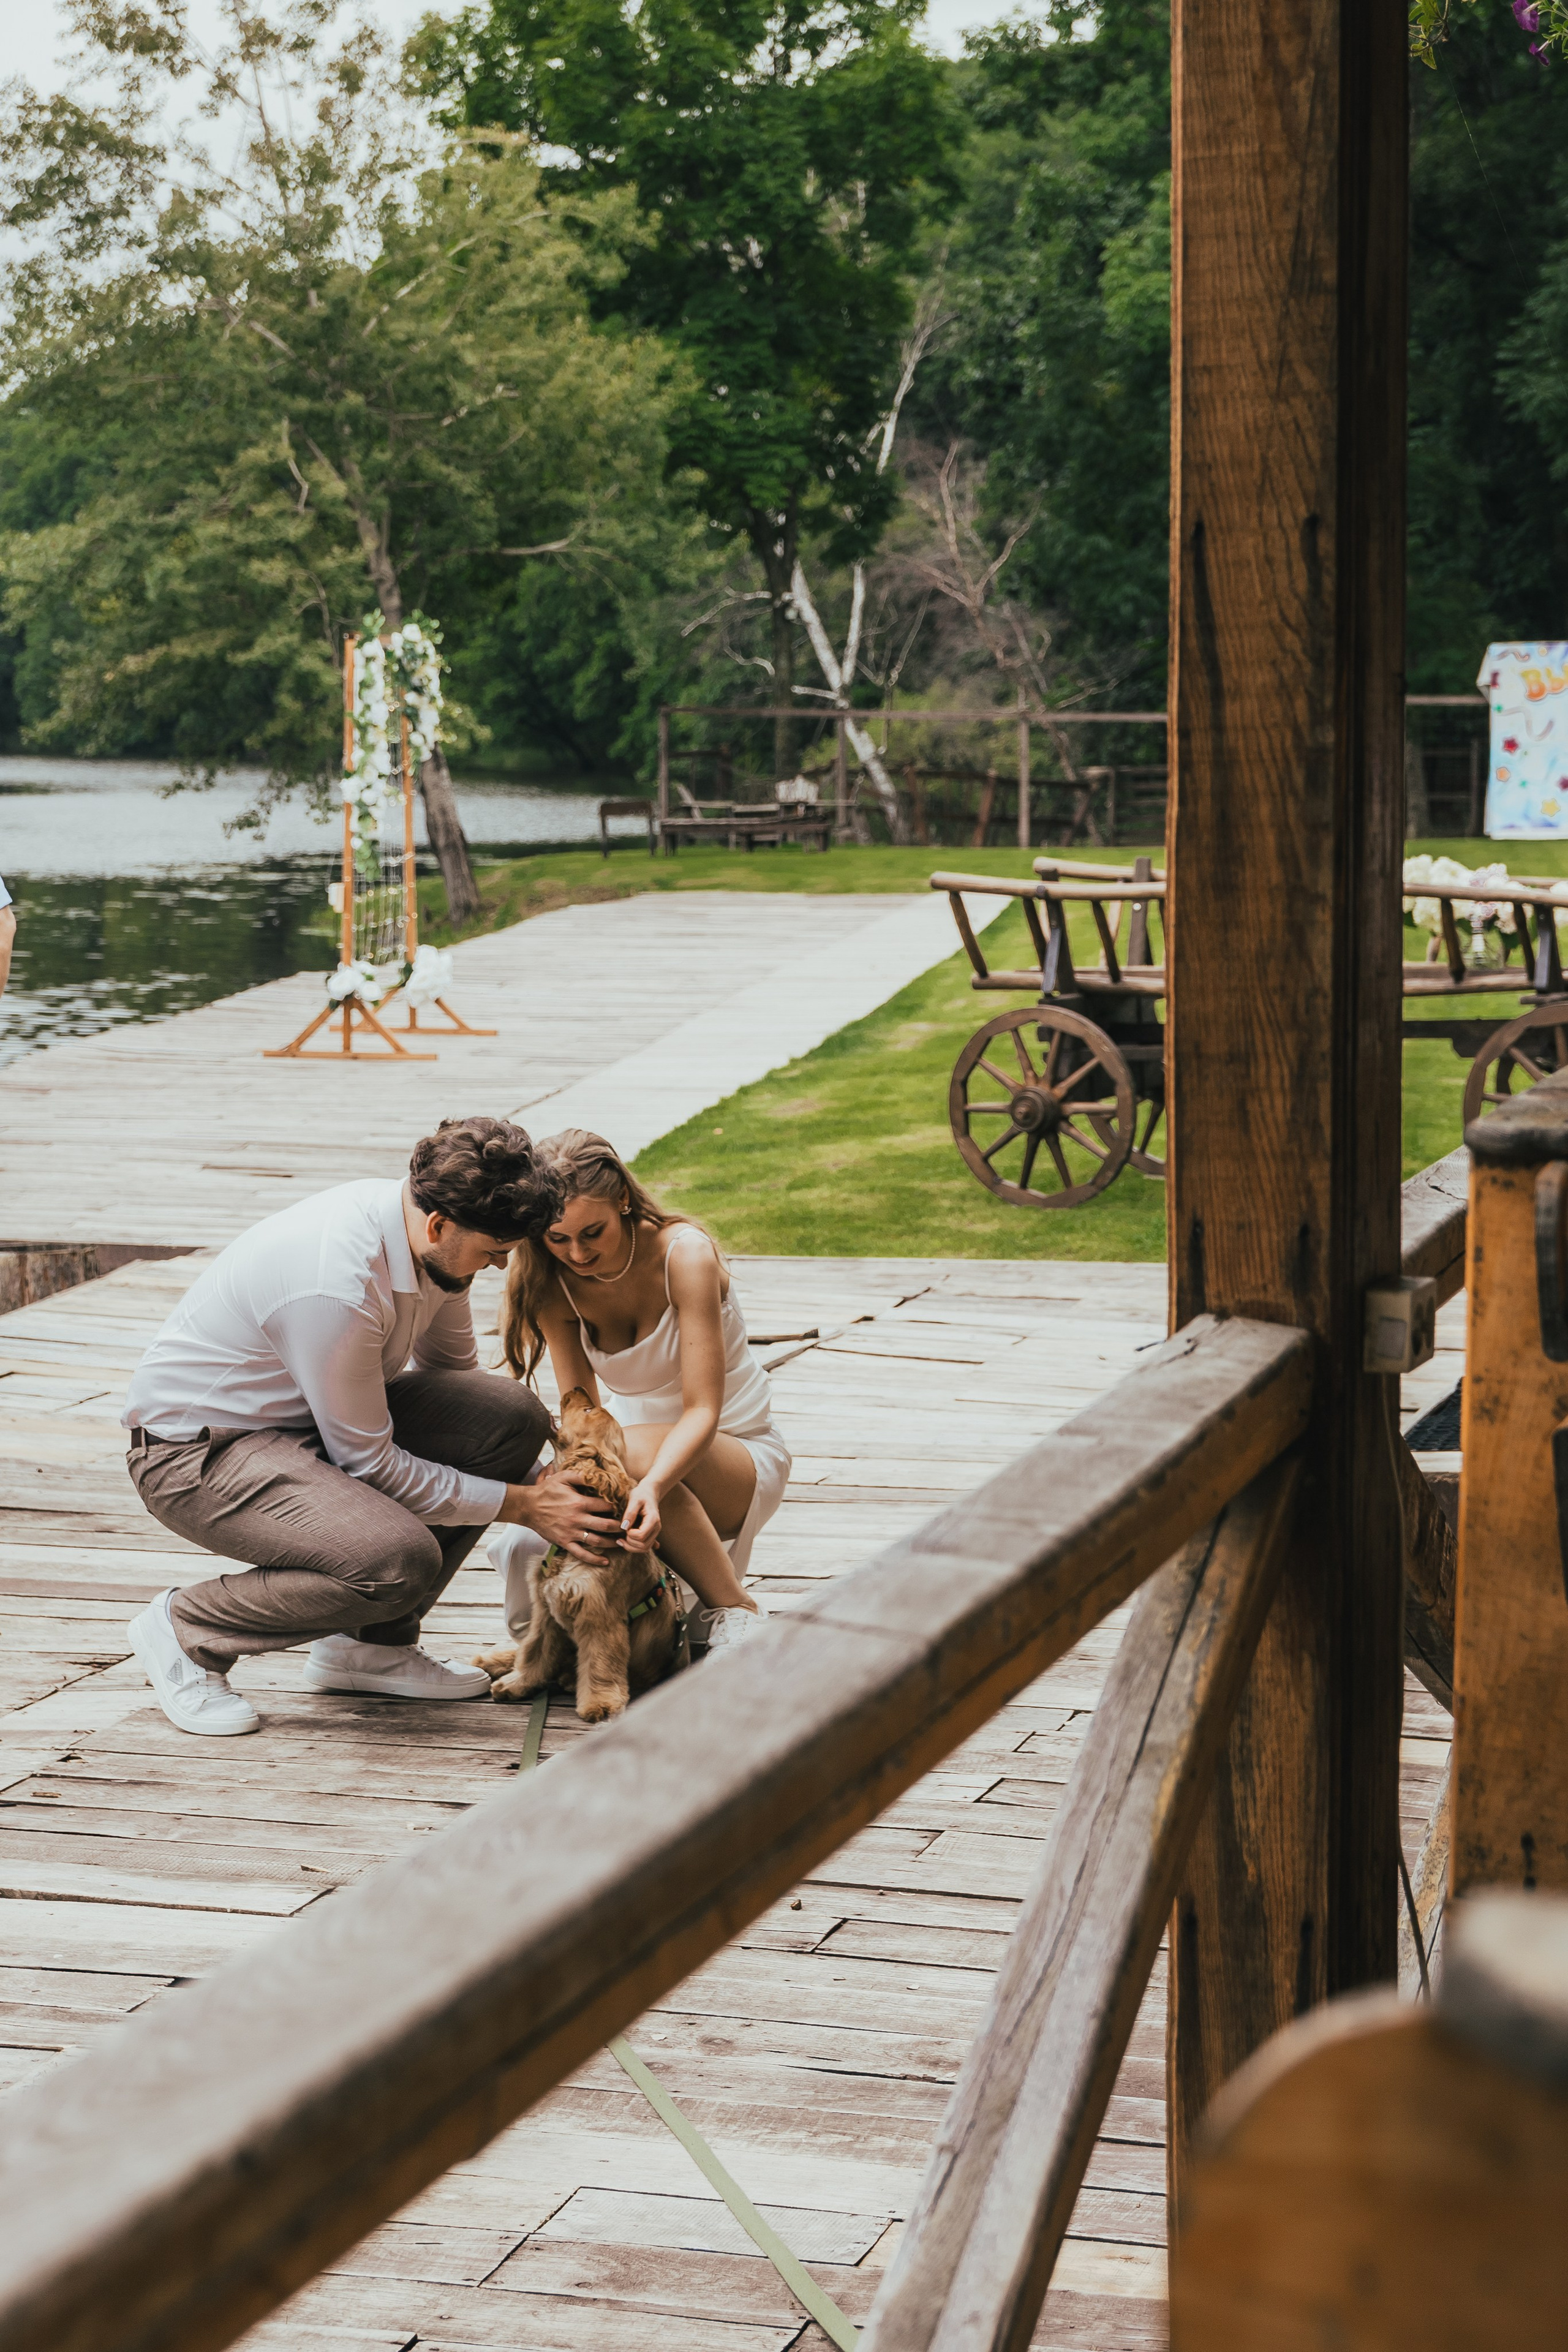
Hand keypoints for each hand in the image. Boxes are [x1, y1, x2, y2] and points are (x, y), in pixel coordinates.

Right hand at [503, 1470, 620, 1562]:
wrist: (528, 1507)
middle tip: (628, 1527)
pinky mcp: (565, 1542)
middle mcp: (578, 1519)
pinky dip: (594, 1559)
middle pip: (605, 1525)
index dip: (616, 1506)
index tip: (624, 1507)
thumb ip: (581, 1476)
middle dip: (619, 1526)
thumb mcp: (563, 1477)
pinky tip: (606, 1561)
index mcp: (579, 1503)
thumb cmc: (546, 1491)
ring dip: (611, 1543)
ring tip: (622, 1543)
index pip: (604, 1506)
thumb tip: (597, 1475)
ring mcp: (571, 1532)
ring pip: (596, 1541)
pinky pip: (581, 1554)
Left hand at [619, 1476, 661, 1554]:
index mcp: (653, 1519)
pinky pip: (645, 1547)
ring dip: (631, 1547)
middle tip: (621, 1534)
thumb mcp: (634, 1499)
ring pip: (644, 1549)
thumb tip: (624, 1527)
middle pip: (643, 1546)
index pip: (641, 1536)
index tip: (624, 1526)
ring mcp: (655, 1533)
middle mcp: (657, 1528)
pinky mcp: (651, 1535)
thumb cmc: (640, 1494)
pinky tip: (626, 1541)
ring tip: (620, 1539)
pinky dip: (635, 1547)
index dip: (630, 1534)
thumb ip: (630, 1513)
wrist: (649, 1493)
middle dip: (630, 1543)